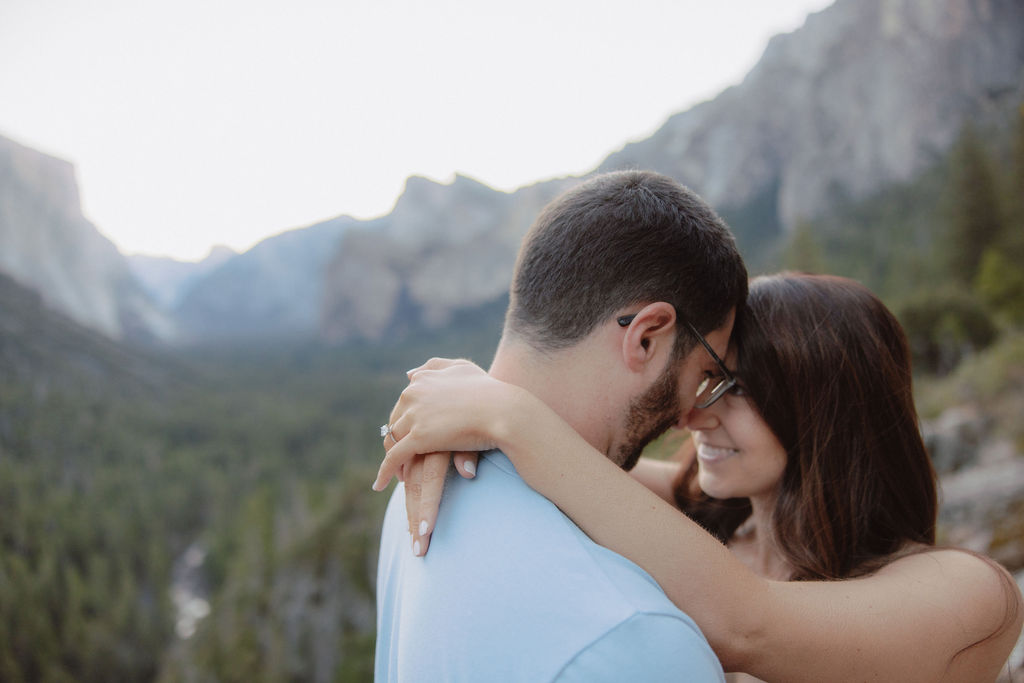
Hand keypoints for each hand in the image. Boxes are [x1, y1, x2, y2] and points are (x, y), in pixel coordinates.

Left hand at [374, 358, 514, 554]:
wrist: (503, 410)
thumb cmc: (490, 390)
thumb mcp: (462, 367)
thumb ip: (436, 366)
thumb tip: (409, 374)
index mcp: (422, 380)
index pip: (405, 402)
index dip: (406, 420)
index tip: (410, 432)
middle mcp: (412, 394)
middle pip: (395, 421)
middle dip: (397, 439)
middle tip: (401, 456)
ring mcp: (414, 416)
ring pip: (392, 440)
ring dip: (392, 457)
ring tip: (398, 473)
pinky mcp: (417, 438)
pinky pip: (394, 458)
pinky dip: (385, 472)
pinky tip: (380, 485)